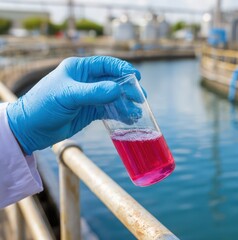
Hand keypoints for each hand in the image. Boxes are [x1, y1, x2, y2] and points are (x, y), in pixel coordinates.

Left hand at [7, 56, 141, 154]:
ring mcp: (89, 96)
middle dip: (128, 88)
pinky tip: (128, 118)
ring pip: (113, 96)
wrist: (31, 129)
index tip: (136, 76)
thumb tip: (118, 89)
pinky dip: (119, 113)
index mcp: (79, 69)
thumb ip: (93, 92)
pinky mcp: (90, 111)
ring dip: (126, 102)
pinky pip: (109, 109)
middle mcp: (86, 81)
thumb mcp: (68, 96)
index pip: (105, 64)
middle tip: (140, 97)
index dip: (122, 68)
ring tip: (137, 110)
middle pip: (113, 80)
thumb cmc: (43, 105)